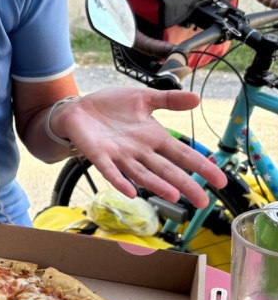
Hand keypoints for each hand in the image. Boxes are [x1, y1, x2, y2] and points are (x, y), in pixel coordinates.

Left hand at [59, 87, 227, 208]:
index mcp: (153, 137)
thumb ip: (168, 100)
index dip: (200, 166)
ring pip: (142, 174)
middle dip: (184, 185)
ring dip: (157, 185)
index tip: (219, 180)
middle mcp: (140, 151)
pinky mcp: (99, 156)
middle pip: (166, 170)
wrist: (79, 108)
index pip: (182, 154)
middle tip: (202, 202)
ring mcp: (120, 155)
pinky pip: (111, 171)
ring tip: (174, 196)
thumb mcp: (143, 98)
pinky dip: (120, 181)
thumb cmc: (111, 106)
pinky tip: (131, 192)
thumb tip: (196, 99)